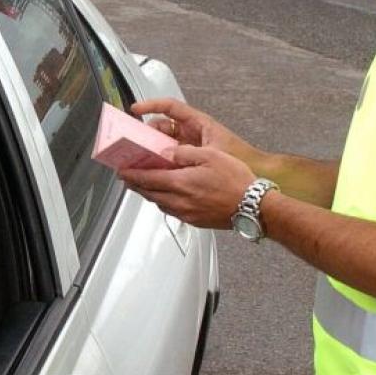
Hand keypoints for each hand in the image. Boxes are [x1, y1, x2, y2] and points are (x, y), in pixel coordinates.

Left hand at [120, 145, 255, 229]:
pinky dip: (164, 202)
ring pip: (159, 203)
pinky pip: (172, 211)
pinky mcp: (195, 221)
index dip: (131, 175)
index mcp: (181, 183)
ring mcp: (187, 213)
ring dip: (149, 193)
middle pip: (149, 193)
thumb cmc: (236, 181)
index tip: (122, 171)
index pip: (147, 179)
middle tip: (128, 177)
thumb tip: (167, 152)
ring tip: (146, 185)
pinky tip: (168, 196)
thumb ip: (184, 153)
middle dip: (136, 185)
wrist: (253, 206)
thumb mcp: (210, 155)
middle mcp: (180, 201)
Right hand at [131, 98, 260, 165]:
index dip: (151, 105)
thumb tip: (166, 154)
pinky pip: (168, 157)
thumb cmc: (240, 159)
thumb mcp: (212, 153)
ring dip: (151, 149)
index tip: (135, 109)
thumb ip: (188, 153)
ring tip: (139, 158)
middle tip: (133, 142)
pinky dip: (159, 161)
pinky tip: (153, 170)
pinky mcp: (188, 160)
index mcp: (198, 123)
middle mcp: (192, 132)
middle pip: (162, 127)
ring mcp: (189, 146)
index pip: (170, 107)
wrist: (250, 181)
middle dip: (146, 133)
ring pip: (163, 143)